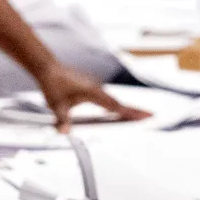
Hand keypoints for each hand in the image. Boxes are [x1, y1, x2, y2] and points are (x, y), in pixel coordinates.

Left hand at [34, 64, 150, 132]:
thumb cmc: (53, 84)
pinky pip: (107, 98)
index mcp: (92, 92)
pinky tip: (117, 110)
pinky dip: (115, 104)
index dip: (131, 112)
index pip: (116, 106)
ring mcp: (95, 86)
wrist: (48, 68)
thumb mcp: (56, 105)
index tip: (146, 115)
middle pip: (119, 103)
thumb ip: (62, 120)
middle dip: (135, 111)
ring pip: (113, 100)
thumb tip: (65, 132)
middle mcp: (96, 88)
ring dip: (126, 107)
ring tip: (139, 115)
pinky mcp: (91, 87)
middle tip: (151, 117)